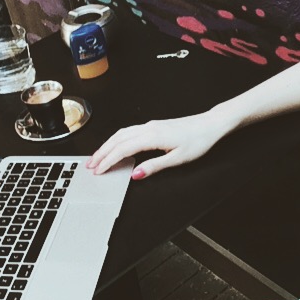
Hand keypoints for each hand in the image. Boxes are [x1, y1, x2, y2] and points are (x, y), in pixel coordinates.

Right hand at [87, 112, 226, 179]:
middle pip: (117, 139)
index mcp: (152, 136)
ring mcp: (150, 125)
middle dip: (102, 152)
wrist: (210, 124)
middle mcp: (148, 128)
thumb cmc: (198, 140)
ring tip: (98, 157)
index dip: (108, 161)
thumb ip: (154, 166)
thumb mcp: (178, 159)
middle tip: (90, 165)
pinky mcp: (153, 125)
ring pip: (121, 133)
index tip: (98, 171)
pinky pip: (128, 131)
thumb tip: (136, 174)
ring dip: (107, 145)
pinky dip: (117, 139)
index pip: (123, 149)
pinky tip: (115, 145)